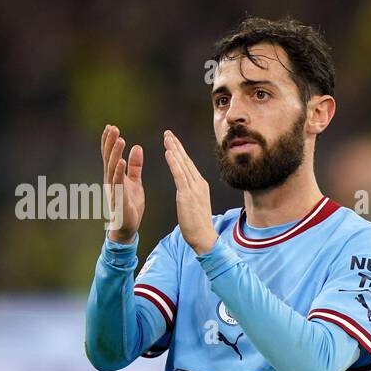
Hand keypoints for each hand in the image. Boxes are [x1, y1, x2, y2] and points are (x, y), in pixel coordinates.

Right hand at [100, 125, 144, 243]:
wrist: (128, 227)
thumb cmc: (130, 205)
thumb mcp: (135, 182)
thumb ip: (135, 166)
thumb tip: (137, 147)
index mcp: (115, 175)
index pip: (111, 155)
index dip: (110, 141)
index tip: (111, 126)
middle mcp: (110, 180)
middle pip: (109, 157)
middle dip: (110, 142)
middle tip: (113, 127)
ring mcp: (113, 189)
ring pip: (112, 167)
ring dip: (115, 153)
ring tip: (119, 139)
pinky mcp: (118, 198)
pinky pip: (117, 183)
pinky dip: (118, 171)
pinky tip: (121, 161)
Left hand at [162, 130, 216, 255]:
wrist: (204, 237)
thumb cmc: (198, 226)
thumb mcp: (195, 205)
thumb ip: (191, 195)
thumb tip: (186, 191)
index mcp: (200, 186)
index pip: (188, 165)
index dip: (180, 152)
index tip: (173, 141)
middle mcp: (199, 184)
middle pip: (186, 160)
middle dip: (177, 146)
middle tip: (168, 133)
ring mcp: (194, 189)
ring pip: (182, 165)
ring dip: (174, 149)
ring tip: (166, 138)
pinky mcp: (187, 195)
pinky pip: (179, 175)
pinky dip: (174, 162)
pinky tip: (168, 152)